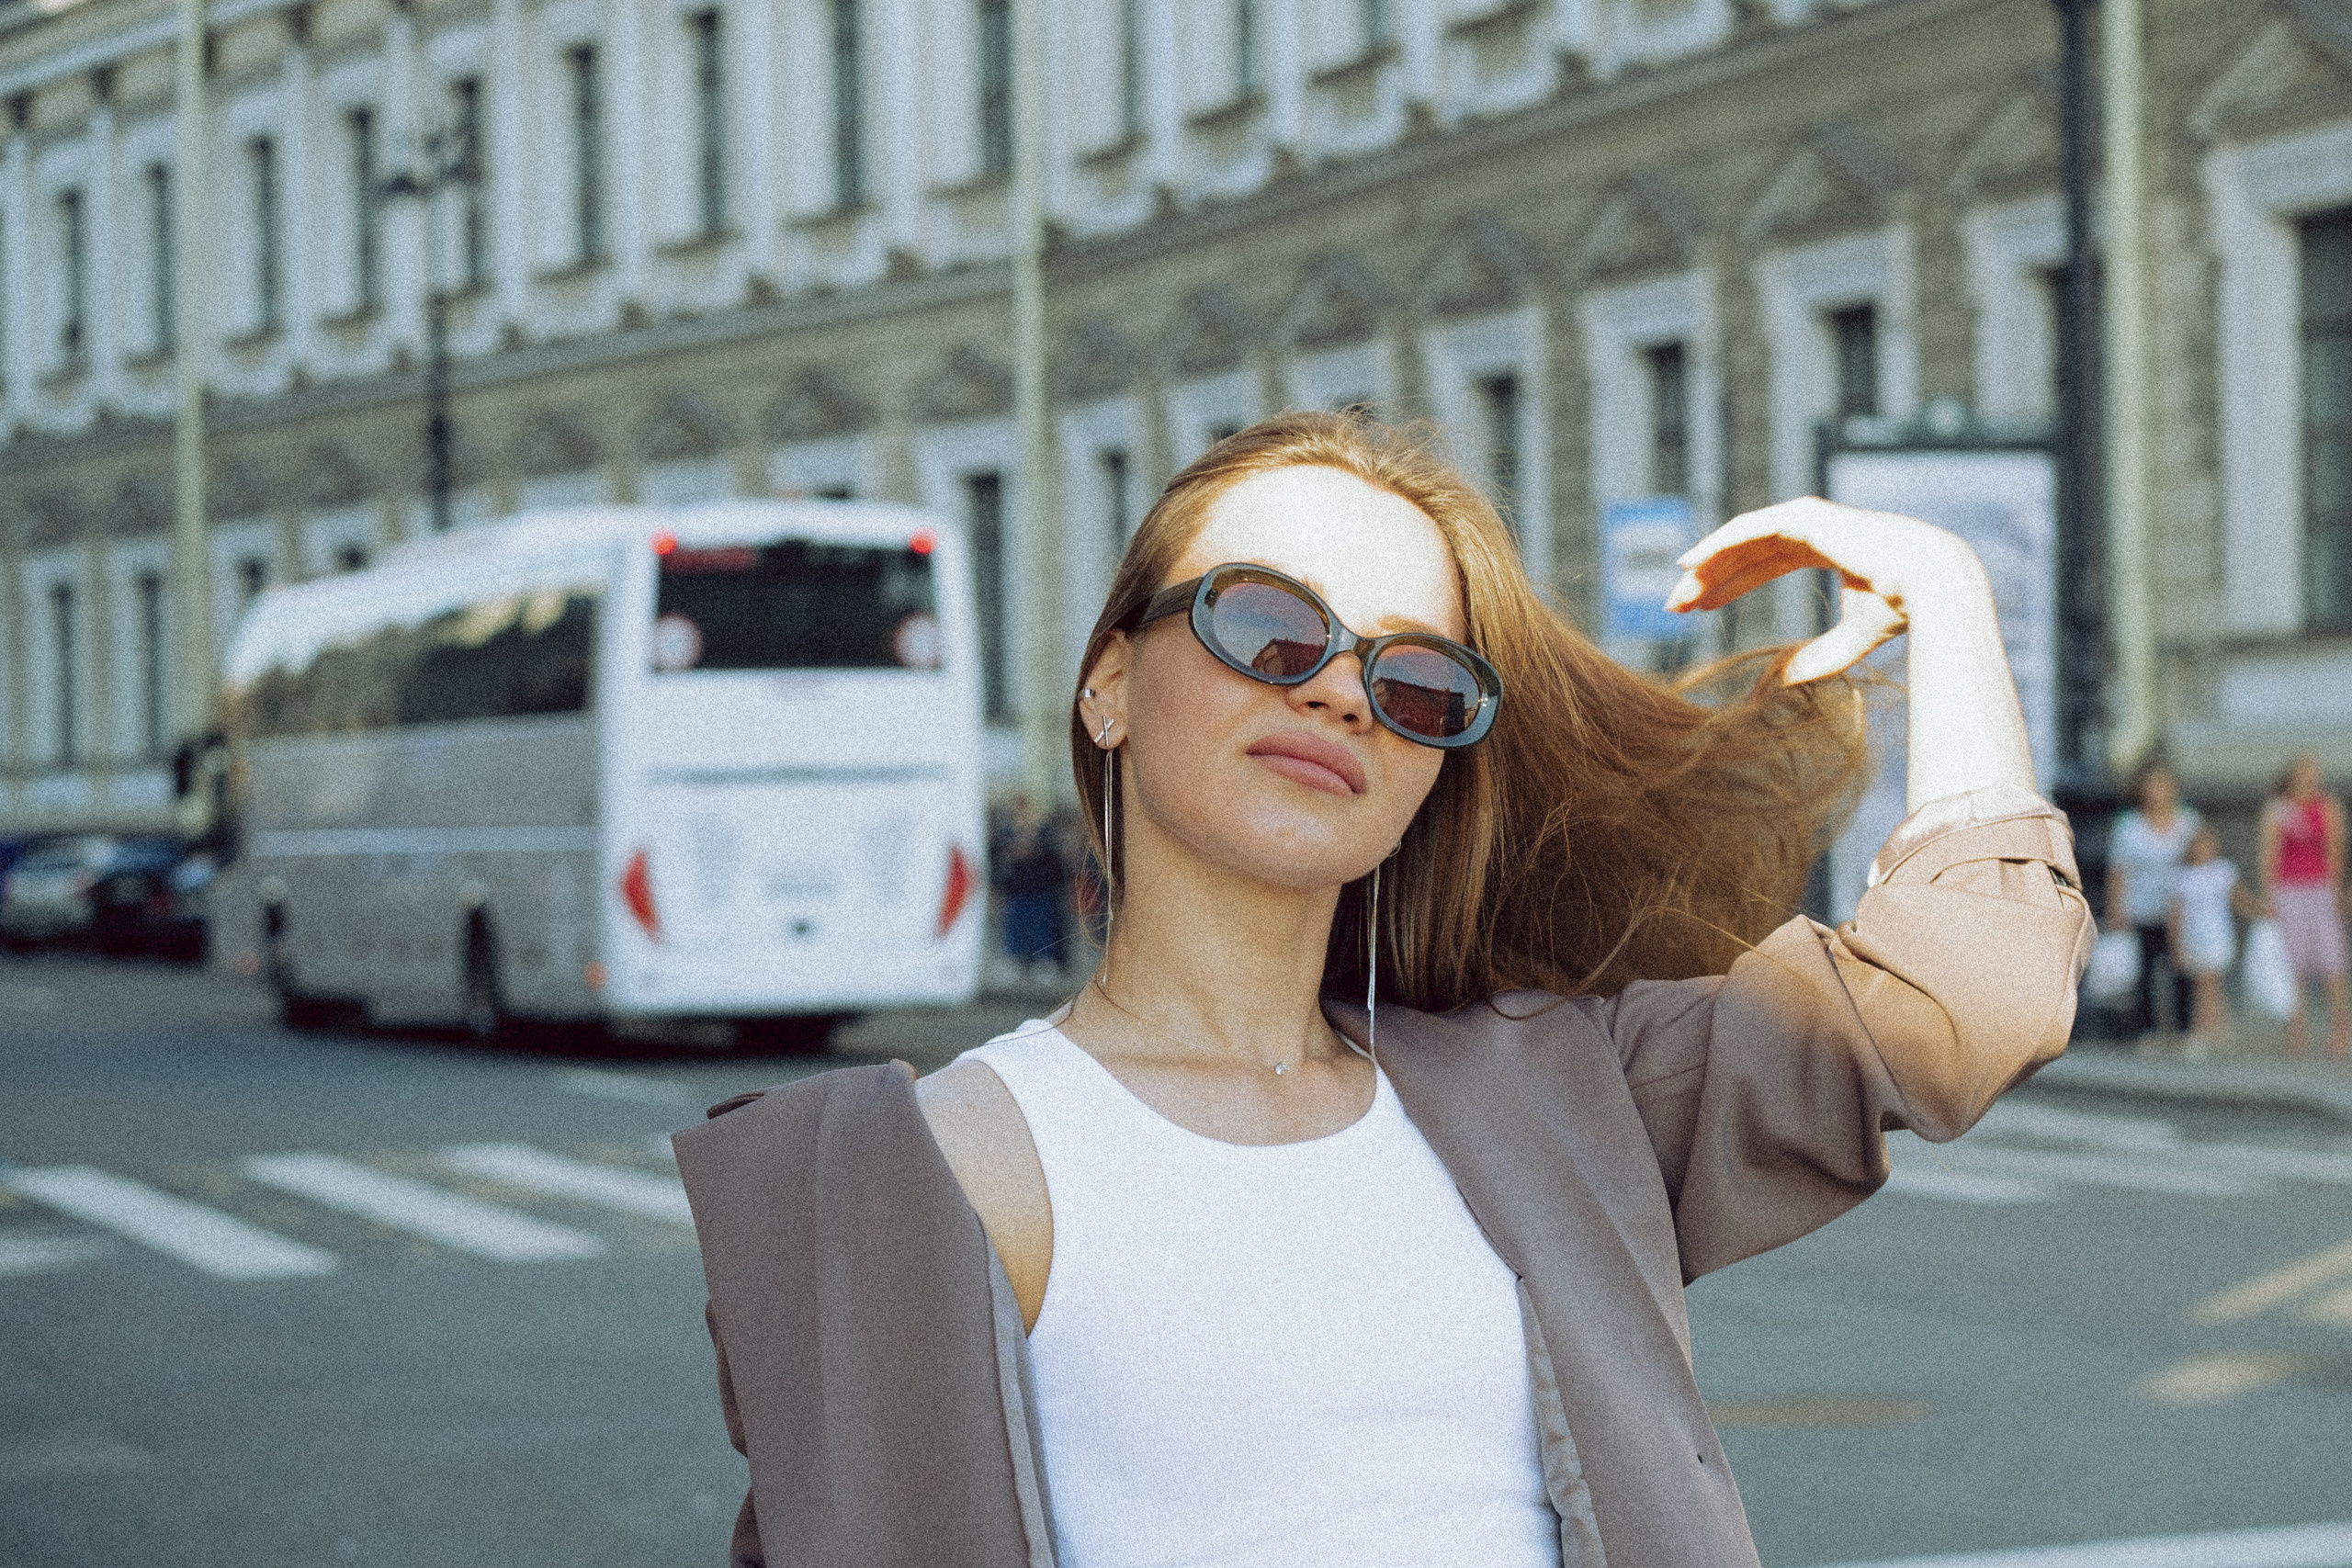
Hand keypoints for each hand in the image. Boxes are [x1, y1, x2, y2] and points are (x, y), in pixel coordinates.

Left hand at [1665, 496, 1984, 685]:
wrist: (1929, 585)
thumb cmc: (1900, 609)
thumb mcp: (1848, 643)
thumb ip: (1813, 660)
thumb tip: (1778, 683)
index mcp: (1823, 548)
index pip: (1763, 564)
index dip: (1730, 584)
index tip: (1699, 607)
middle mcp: (1812, 529)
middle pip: (1745, 552)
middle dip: (1710, 577)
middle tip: (1676, 605)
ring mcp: (1808, 518)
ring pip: (1741, 539)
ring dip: (1707, 563)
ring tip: (1677, 588)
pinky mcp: (1804, 516)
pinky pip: (1748, 529)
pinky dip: (1717, 544)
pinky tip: (1691, 563)